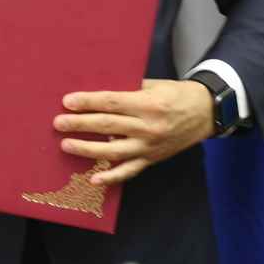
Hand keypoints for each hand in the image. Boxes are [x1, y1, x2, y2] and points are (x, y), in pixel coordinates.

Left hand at [54, 78, 216, 186]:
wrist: (205, 113)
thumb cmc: (176, 94)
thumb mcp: (154, 85)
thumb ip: (129, 89)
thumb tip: (98, 93)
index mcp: (148, 104)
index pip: (111, 103)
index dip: (88, 102)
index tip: (68, 102)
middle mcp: (148, 127)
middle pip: (107, 126)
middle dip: (80, 124)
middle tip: (58, 123)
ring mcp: (149, 146)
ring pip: (113, 151)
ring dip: (87, 149)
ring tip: (66, 145)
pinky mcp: (151, 159)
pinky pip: (129, 171)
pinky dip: (111, 177)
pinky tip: (94, 179)